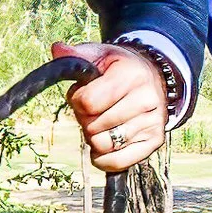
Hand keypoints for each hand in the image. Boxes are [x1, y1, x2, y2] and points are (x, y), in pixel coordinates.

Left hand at [60, 41, 168, 168]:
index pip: (87, 103)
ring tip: (102, 123)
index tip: (83, 94)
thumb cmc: (119, 68)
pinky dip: (104, 158)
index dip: (77, 101)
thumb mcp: (100, 55)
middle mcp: (146, 99)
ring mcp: (152, 122)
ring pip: (103, 146)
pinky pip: (117, 162)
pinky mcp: (154, 141)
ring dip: (94, 139)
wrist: (153, 77)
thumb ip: (76, 55)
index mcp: (131, 74)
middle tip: (94, 110)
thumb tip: (57, 49)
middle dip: (85, 120)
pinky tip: (105, 143)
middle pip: (93, 127)